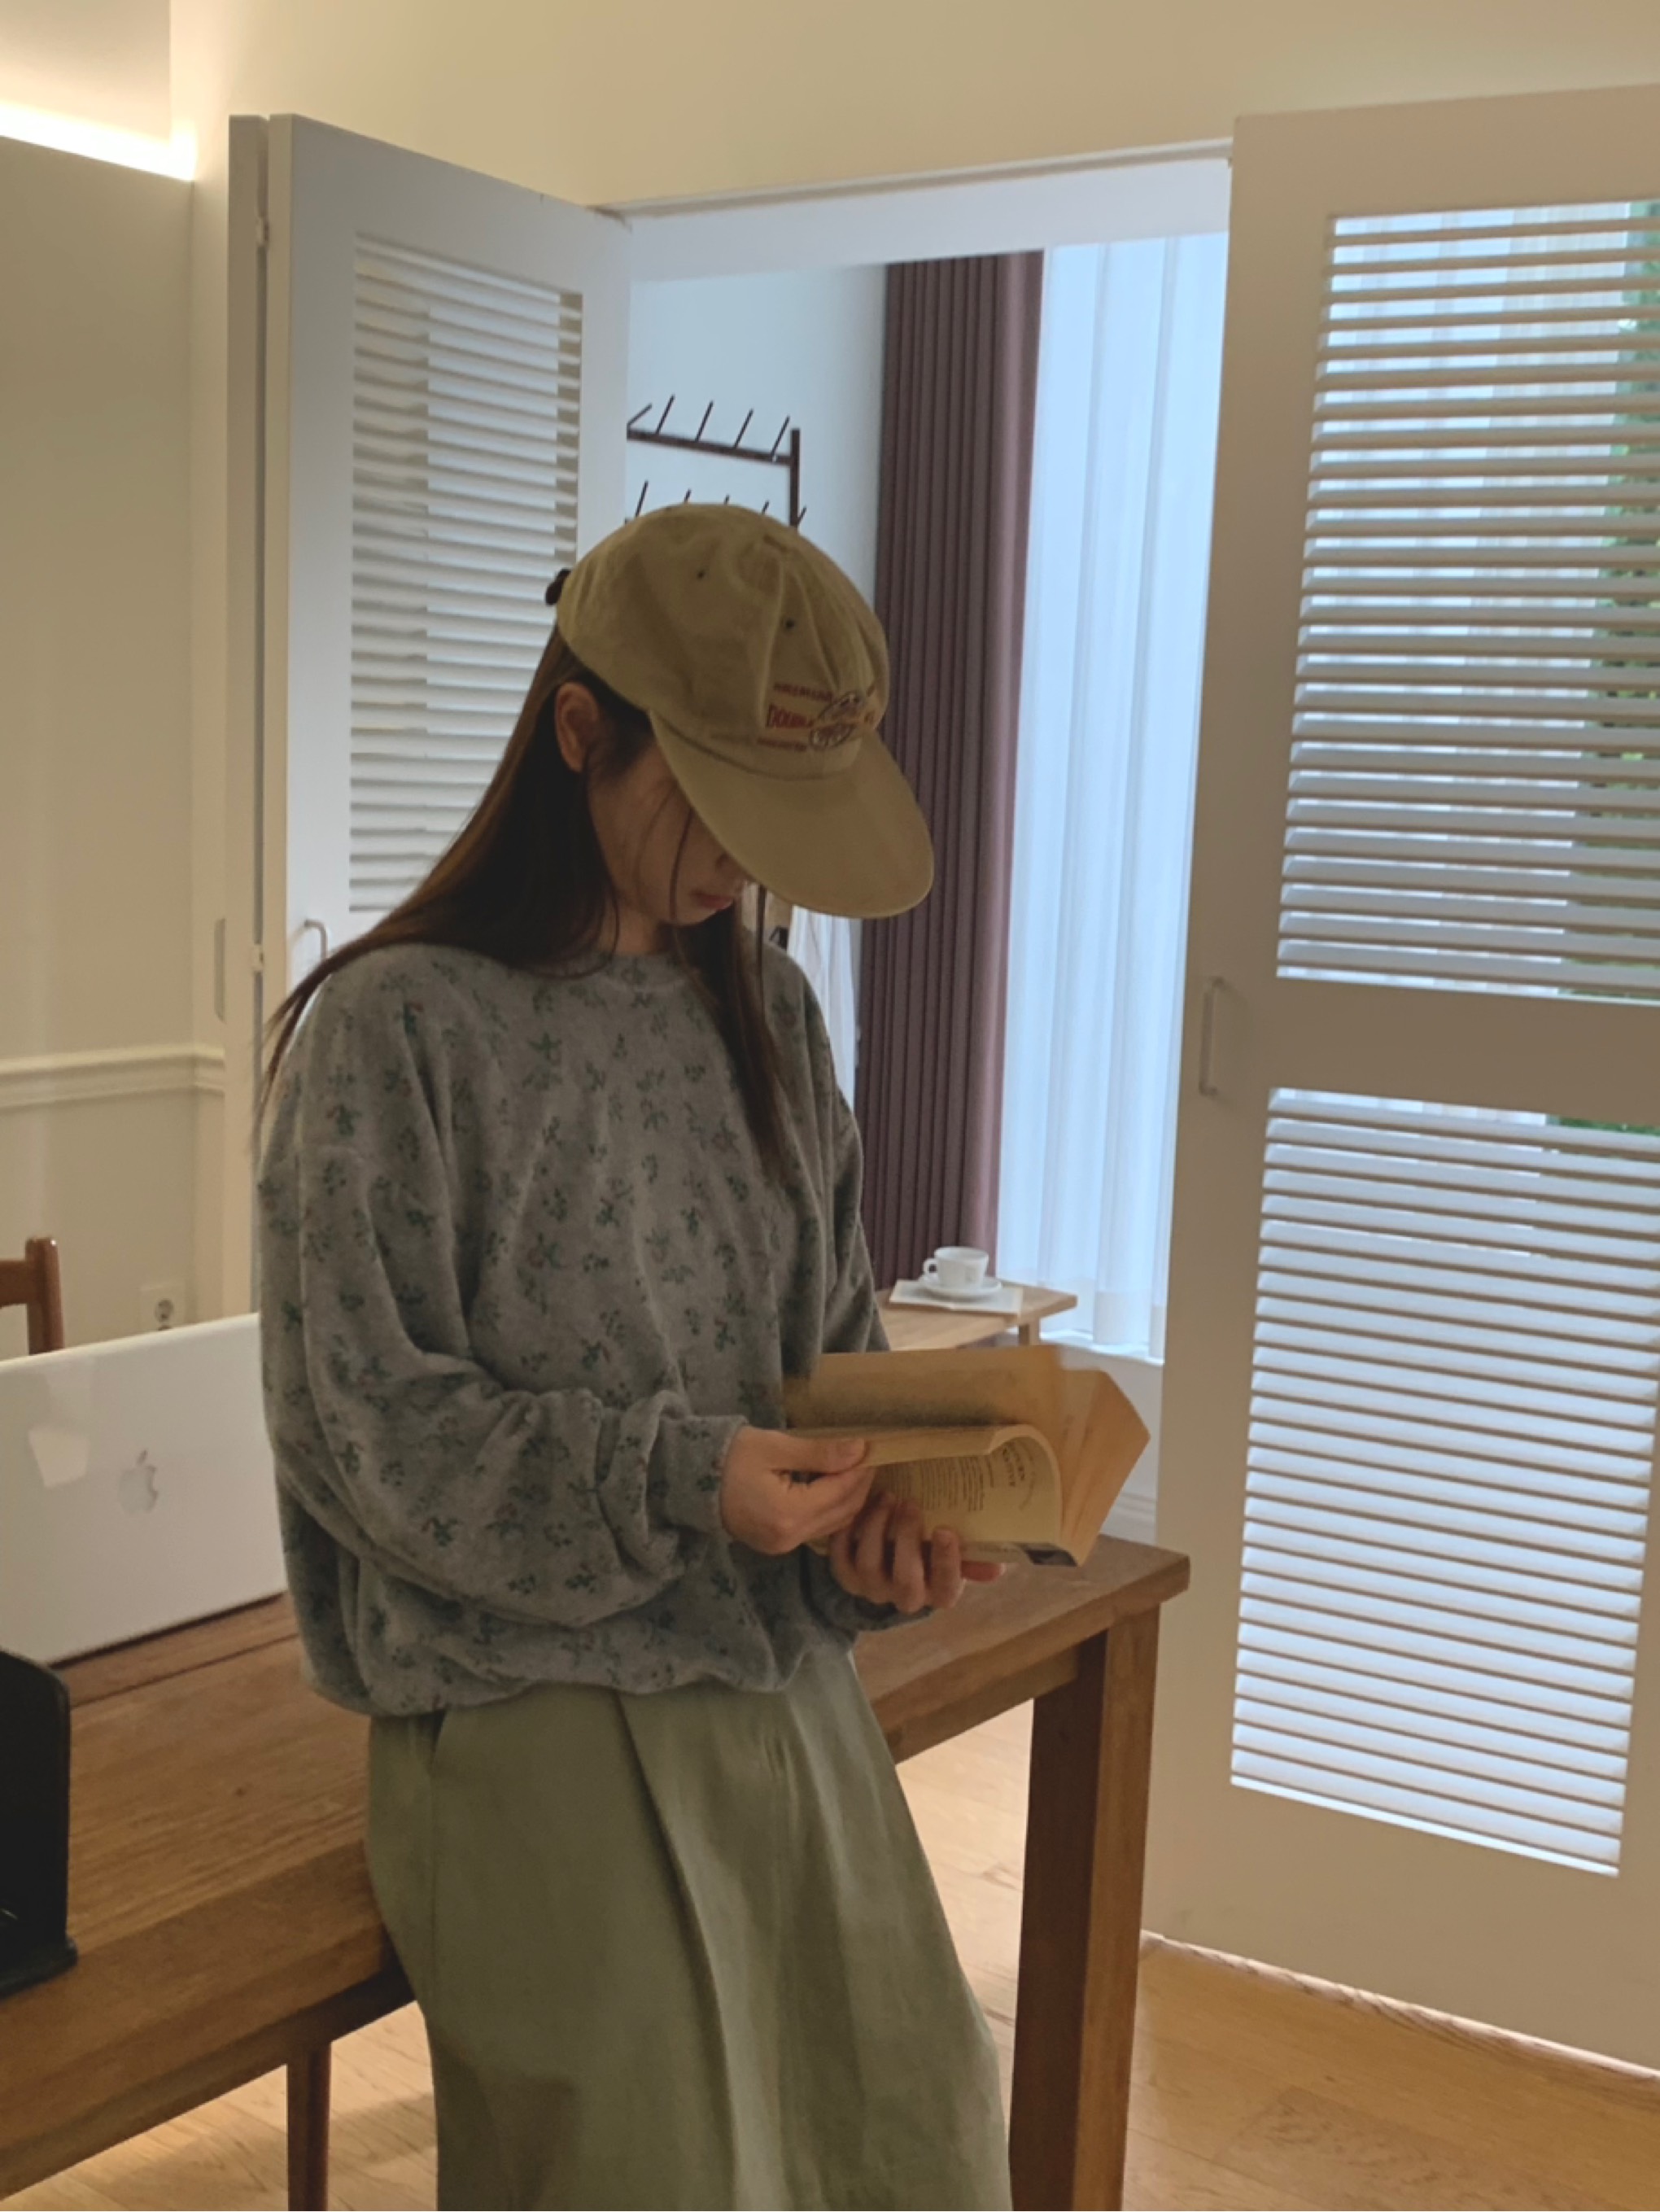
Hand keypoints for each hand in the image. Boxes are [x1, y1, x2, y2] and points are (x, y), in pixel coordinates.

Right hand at [719, 1428, 875, 1554]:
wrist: (690, 1481)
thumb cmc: (730, 1457)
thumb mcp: (775, 1447)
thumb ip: (819, 1452)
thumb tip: (859, 1450)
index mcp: (788, 1514)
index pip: (840, 1492)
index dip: (860, 1470)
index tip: (874, 1448)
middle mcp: (789, 1537)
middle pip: (842, 1512)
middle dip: (860, 1485)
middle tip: (869, 1457)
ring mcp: (783, 1545)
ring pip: (833, 1524)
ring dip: (849, 1498)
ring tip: (856, 1469)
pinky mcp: (778, 1544)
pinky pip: (817, 1528)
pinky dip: (832, 1508)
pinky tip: (834, 1486)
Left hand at [826, 1495, 1005, 1613]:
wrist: (892, 1558)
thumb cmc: (932, 1547)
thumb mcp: (955, 1549)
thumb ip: (976, 1556)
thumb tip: (999, 1567)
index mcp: (938, 1591)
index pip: (945, 1589)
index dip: (945, 1563)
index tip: (945, 1530)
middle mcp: (904, 1595)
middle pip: (905, 1580)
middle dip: (907, 1539)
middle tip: (911, 1503)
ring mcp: (873, 1587)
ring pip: (870, 1567)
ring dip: (878, 1528)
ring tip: (887, 1496)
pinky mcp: (847, 1575)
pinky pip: (841, 1558)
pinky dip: (847, 1532)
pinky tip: (859, 1505)